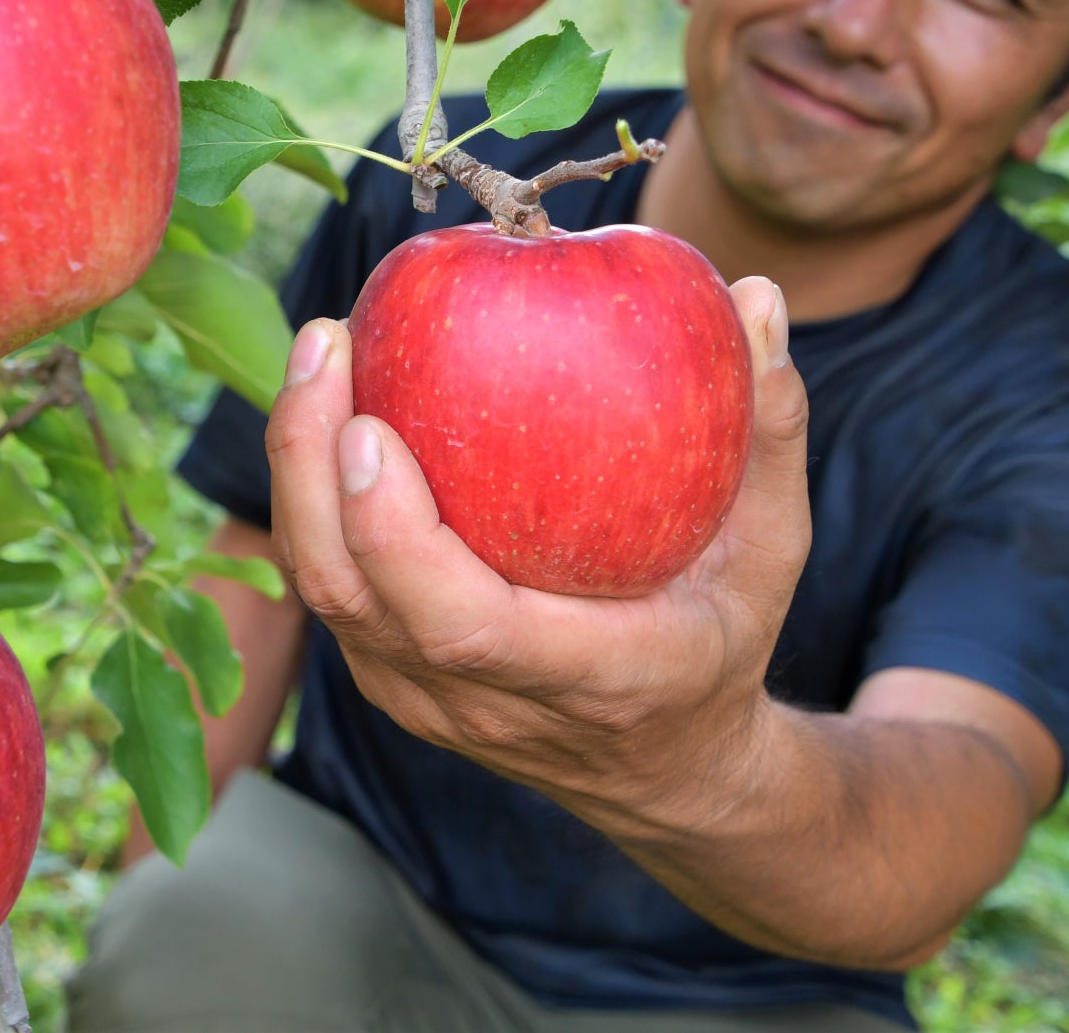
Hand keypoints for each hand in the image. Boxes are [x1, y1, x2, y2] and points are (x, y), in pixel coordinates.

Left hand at [264, 277, 809, 833]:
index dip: (396, 534)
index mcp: (587, 679)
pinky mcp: (388, 677)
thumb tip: (756, 296)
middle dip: (311, 468)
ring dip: (295, 470)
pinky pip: (325, 583)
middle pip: (356, 599)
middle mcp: (483, 704)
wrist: (667, 772)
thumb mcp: (773, 551)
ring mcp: (420, 699)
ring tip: (318, 353)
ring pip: (320, 592)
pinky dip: (310, 493)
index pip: (461, 625)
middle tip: (327, 344)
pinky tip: (325, 400)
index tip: (369, 427)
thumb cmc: (723, 639)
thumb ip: (771, 433)